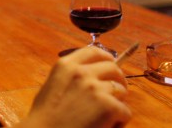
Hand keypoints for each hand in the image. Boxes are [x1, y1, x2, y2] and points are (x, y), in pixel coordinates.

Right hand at [16, 46, 131, 127]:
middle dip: (118, 79)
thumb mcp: (53, 85)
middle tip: (116, 93)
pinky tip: (106, 126)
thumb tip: (93, 75)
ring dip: (118, 102)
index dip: (105, 57)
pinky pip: (125, 111)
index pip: (93, 51)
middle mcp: (81, 72)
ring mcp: (95, 88)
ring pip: (121, 90)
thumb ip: (71, 76)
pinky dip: (120, 120)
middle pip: (113, 67)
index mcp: (66, 65)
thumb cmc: (45, 116)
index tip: (111, 63)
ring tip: (106, 115)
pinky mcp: (108, 106)